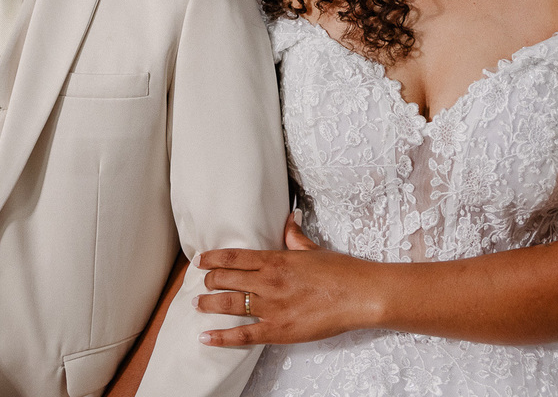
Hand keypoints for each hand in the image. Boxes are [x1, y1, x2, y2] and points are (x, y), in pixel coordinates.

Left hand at [194, 212, 378, 346]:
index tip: (199, 261)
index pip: (233, 257)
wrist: (360, 295)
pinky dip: (221, 337)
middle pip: (225, 279)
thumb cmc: (341, 271)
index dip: (212, 258)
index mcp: (275, 260)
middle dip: (209, 281)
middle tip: (202, 284)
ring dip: (208, 304)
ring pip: (228, 304)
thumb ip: (294, 237)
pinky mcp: (279, 330)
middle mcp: (268, 282)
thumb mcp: (313, 249)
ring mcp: (272, 307)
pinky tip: (205, 338)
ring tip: (197, 304)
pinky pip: (243, 335)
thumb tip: (289, 220)